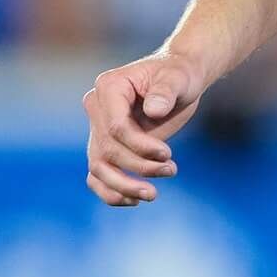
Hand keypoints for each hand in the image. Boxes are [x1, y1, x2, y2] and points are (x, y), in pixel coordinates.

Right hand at [83, 50, 206, 206]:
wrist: (179, 80)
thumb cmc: (179, 75)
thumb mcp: (178, 78)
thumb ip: (166, 91)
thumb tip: (153, 110)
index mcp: (108, 87)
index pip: (115, 127)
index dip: (140, 146)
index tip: (167, 154)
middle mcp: (96, 108)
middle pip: (108, 150)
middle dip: (139, 167)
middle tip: (171, 170)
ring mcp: (97, 129)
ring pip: (98, 168)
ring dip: (124, 187)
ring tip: (152, 194)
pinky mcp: (104, 147)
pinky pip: (97, 176)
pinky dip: (111, 192)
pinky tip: (135, 201)